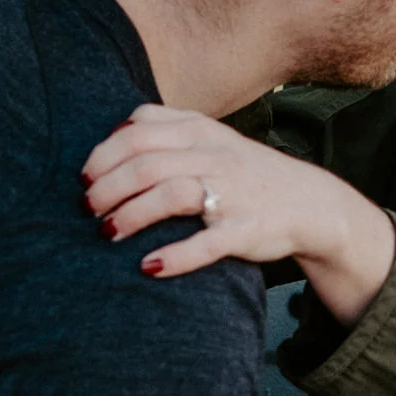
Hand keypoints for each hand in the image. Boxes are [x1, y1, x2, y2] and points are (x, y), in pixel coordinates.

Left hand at [83, 106, 395, 322]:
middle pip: (146, 163)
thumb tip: (110, 134)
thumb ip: (166, 129)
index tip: (84, 177)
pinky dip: (176, 256)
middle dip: (107, 187)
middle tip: (86, 209)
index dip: (103, 153)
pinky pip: (207, 243)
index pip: (139, 130)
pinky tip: (149, 266)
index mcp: (201, 130)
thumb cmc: (247, 172)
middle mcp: (215, 156)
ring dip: (131, 215)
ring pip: (171, 194)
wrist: (311, 203)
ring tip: (107, 233)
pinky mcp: (245, 230)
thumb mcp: (211, 137)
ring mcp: (232, 192)